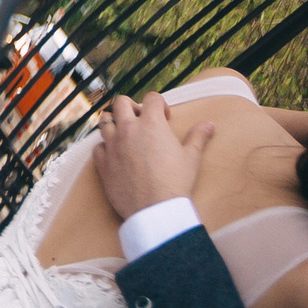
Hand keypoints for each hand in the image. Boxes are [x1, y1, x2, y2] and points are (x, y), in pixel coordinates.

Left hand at [92, 92, 213, 219]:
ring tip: (124, 133)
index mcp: (151, 123)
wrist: (156, 209)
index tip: (164, 117)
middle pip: (121, 103)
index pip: (152, 98)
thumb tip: (209, 125)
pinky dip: (104, 147)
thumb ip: (198, 137)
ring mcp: (112, 145)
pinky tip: (114, 154)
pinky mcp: (102, 163)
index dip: (159, 104)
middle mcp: (128, 129)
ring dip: (113, 122)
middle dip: (131, 107)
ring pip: (104, 121)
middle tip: (140, 120)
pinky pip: (97, 147)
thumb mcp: (191, 158)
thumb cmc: (176, 182)